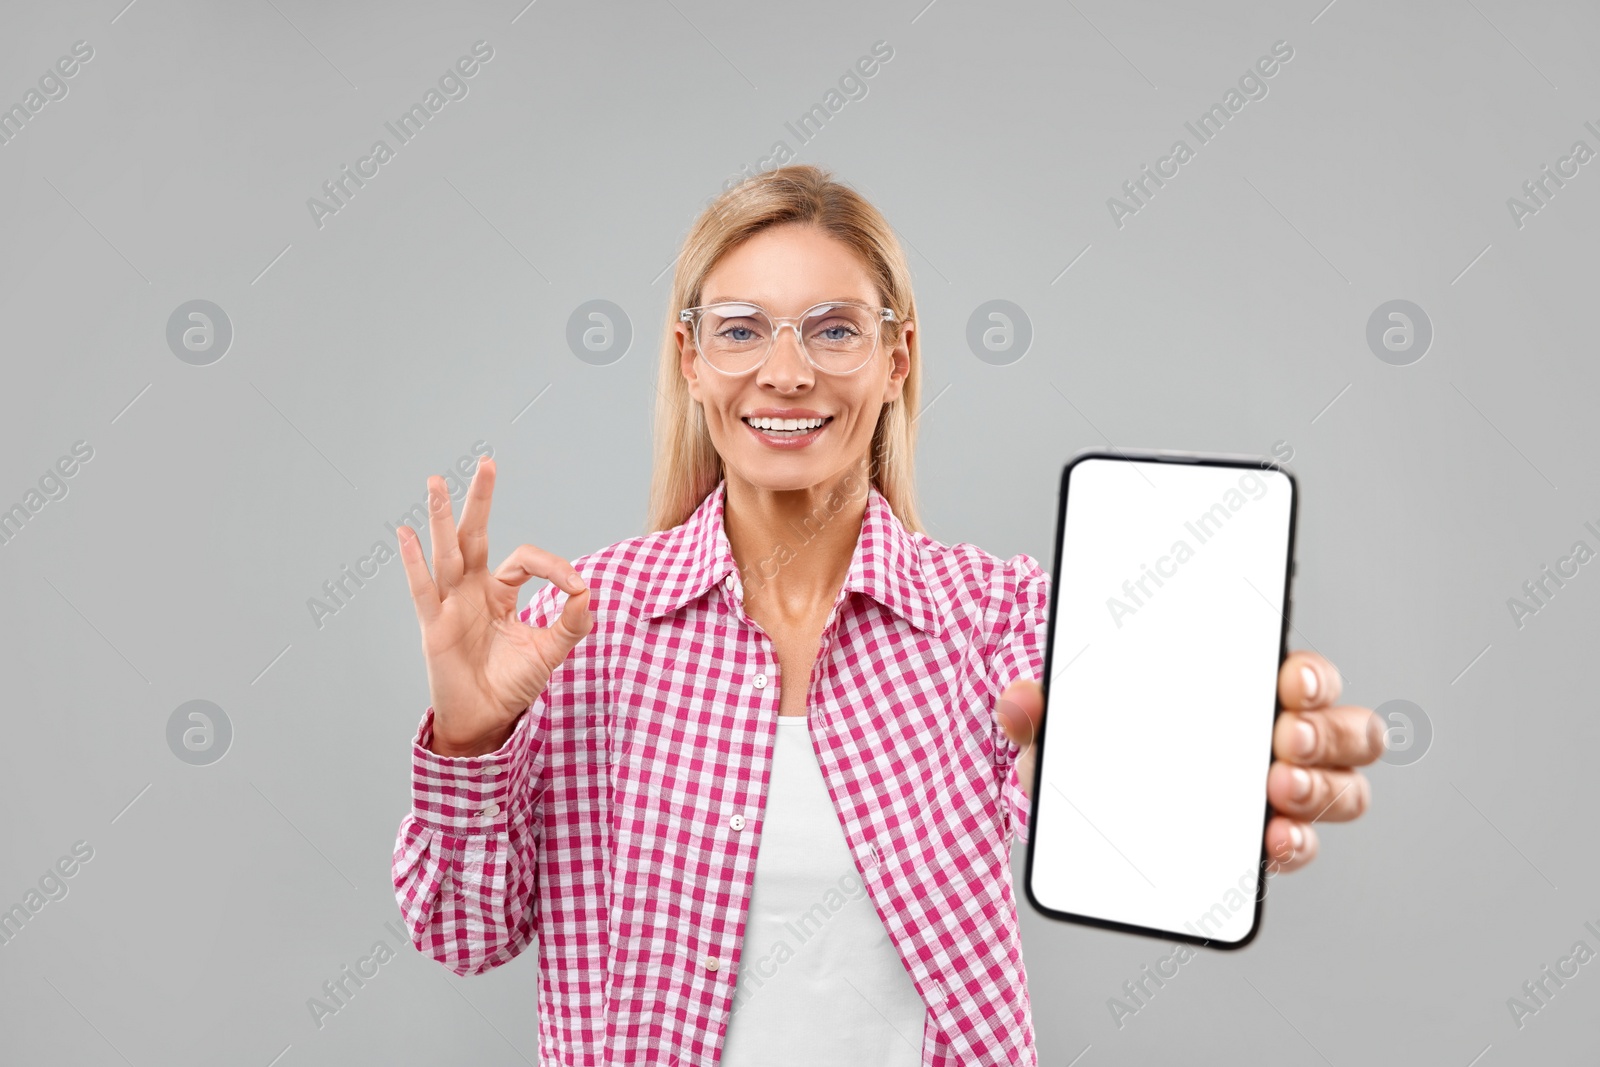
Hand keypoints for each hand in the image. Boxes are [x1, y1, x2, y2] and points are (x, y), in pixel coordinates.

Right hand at [397, 456, 593, 755]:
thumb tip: (589, 592)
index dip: (554, 567)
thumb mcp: (550, 650)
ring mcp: (450, 605)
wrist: (486, 721)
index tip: (578, 587)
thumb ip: (572, 622)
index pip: (523, 560)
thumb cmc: (511, 685)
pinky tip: (406, 534)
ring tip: (437, 480)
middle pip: (475, 536)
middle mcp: (471, 591)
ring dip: (442, 517)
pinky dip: (413, 562)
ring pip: (447, 553)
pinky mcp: (433, 626)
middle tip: (488, 463)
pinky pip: (422, 589)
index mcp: (499, 593)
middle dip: (481, 500)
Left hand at [995, 650, 1379, 873]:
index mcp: (1244, 686)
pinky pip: (1305, 842)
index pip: (1305, 671)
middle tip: (1281, 738)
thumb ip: (1039, 711)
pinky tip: (1272, 844)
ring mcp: (1283, 790)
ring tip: (1276, 791)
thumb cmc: (1104, 739)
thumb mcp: (1067, 722)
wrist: (1094, 796)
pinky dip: (1298, 844)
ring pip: (1344, 787)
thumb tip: (1013, 703)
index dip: (1311, 675)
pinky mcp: (1269, 838)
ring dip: (1324, 789)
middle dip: (1327, 733)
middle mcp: (1280, 735)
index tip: (1287, 680)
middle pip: (1346, 729)